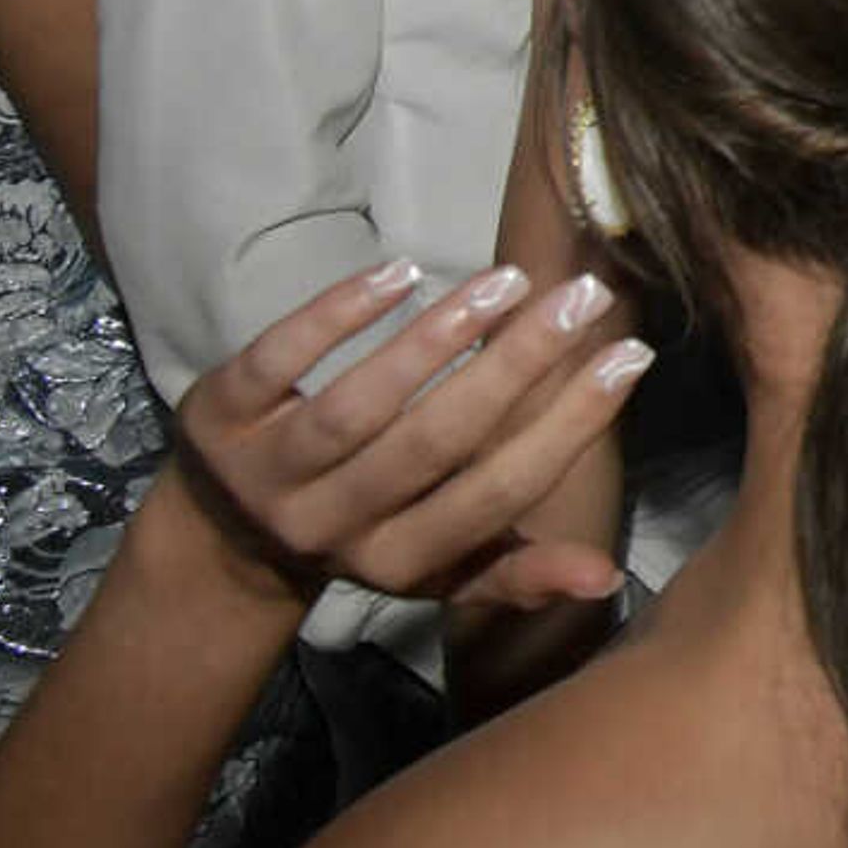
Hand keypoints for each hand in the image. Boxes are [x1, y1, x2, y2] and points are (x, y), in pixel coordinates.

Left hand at [178, 258, 644, 615]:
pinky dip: (337, 315)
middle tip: (585, 296)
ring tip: (510, 278)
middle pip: (433, 442)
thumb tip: (605, 576)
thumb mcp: (437, 567)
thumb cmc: (363, 530)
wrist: (220, 534)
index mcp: (395, 560)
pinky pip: (279, 360)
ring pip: (360, 405)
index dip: (566, 426)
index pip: (494, 494)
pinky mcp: (217, 415)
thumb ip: (516, 570)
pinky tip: (401, 271)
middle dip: (516, 365)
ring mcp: (267, 471)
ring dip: (438, 337)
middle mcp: (330, 524)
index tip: (630, 356)